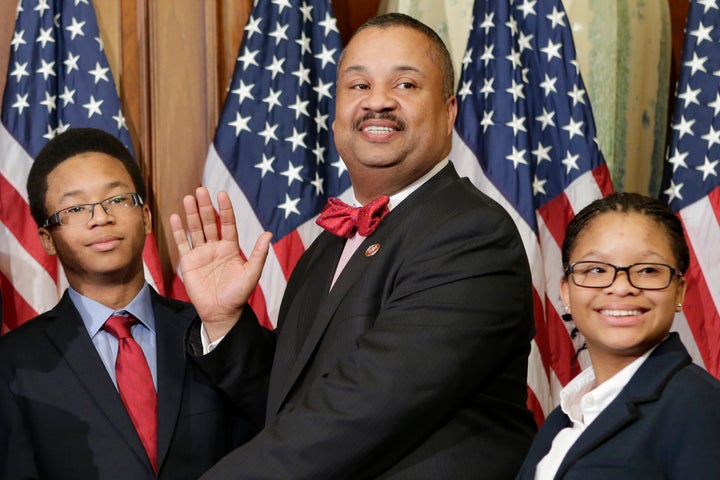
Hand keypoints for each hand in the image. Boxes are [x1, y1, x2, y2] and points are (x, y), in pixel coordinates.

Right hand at [170, 187, 271, 340]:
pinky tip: (175, 217)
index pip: (227, 223)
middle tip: (201, 190)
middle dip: (205, 206)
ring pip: (195, 229)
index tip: (221, 194)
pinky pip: (182, 243)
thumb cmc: (238, 294)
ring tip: (188, 197)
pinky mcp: (188, 262)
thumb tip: (269, 234)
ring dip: (191, 214)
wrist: (221, 312)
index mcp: (230, 247)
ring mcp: (201, 254)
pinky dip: (178, 230)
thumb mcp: (252, 273)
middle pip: (209, 222)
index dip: (224, 209)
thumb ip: (259, 254)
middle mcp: (215, 247)